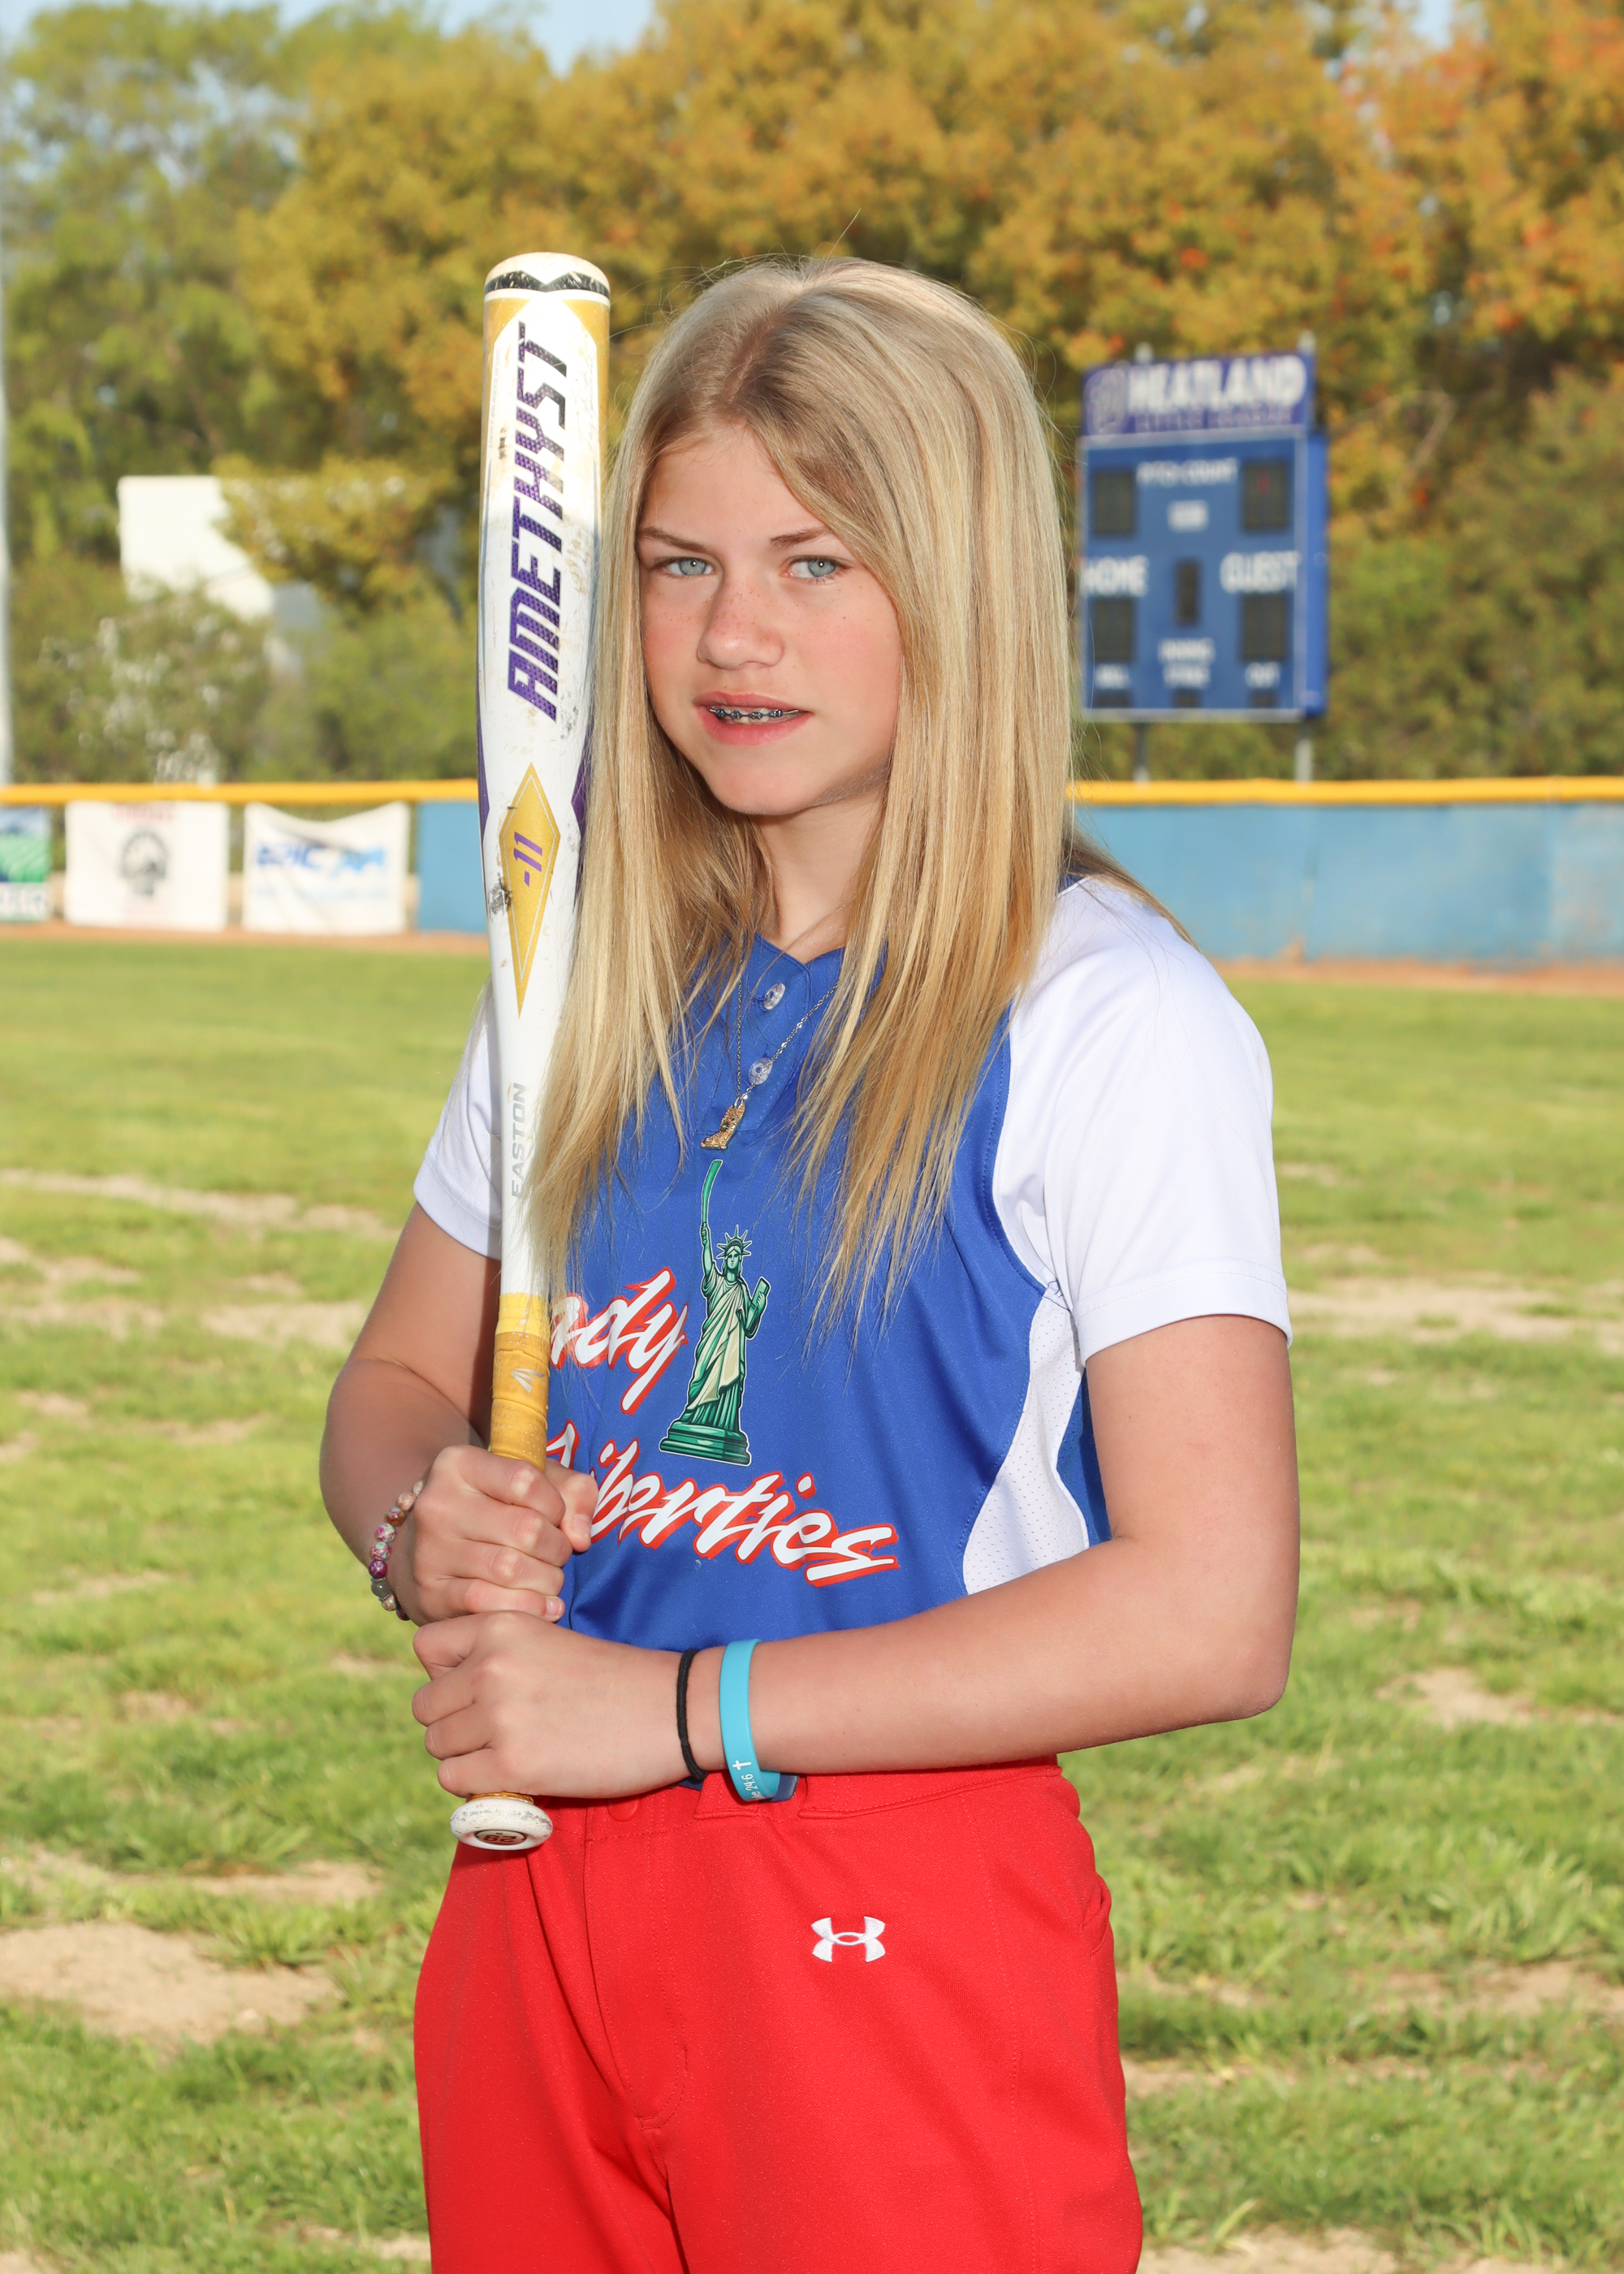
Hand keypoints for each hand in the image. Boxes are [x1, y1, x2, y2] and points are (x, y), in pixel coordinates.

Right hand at [391, 1447, 596, 1624]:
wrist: (423, 1548)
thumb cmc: (492, 1508)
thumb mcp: (530, 1482)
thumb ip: (572, 1491)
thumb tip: (580, 1536)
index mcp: (458, 1464)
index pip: (525, 1480)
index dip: (555, 1505)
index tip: (555, 1518)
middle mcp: (436, 1504)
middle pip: (524, 1529)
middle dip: (557, 1548)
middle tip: (558, 1556)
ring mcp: (429, 1551)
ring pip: (510, 1570)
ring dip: (547, 1581)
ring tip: (550, 1580)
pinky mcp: (430, 1594)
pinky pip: (489, 1604)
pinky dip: (528, 1608)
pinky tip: (544, 1607)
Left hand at [413, 1615, 685, 1799]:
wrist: (672, 1709)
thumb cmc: (616, 1678)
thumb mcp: (549, 1640)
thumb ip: (499, 1656)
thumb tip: (452, 1695)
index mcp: (500, 1626)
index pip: (426, 1649)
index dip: (443, 1673)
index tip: (473, 1688)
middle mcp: (491, 1666)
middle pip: (425, 1706)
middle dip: (453, 1722)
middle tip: (492, 1733)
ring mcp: (498, 1716)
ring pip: (437, 1746)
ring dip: (464, 1757)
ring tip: (505, 1755)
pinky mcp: (513, 1765)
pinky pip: (455, 1781)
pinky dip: (475, 1786)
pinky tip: (509, 1778)